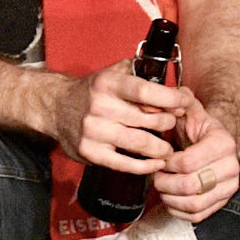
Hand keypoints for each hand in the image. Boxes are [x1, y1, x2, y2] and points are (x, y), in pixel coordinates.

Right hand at [50, 61, 190, 174]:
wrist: (56, 107)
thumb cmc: (92, 91)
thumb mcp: (112, 73)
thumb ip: (140, 73)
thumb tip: (173, 84)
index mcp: (108, 83)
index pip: (145, 92)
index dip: (169, 99)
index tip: (184, 103)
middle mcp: (100, 106)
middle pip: (147, 120)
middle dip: (167, 124)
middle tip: (173, 125)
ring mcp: (94, 131)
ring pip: (140, 143)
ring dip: (160, 148)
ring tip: (168, 149)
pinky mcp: (90, 152)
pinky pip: (124, 163)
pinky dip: (144, 166)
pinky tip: (155, 164)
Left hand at [156, 98, 239, 223]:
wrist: (216, 142)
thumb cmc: (198, 128)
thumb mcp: (190, 110)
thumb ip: (177, 102)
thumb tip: (160, 102)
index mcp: (223, 143)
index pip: (188, 162)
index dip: (167, 164)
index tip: (160, 159)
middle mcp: (231, 167)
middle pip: (190, 186)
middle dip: (165, 183)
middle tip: (156, 175)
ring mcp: (229, 187)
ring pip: (194, 204)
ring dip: (170, 199)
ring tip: (161, 187)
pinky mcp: (222, 202)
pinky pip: (197, 215)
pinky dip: (178, 211)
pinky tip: (170, 199)